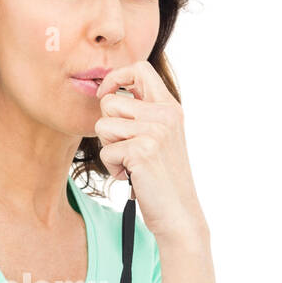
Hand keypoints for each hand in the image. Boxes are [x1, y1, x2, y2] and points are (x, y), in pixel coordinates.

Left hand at [95, 61, 207, 243]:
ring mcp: (155, 132)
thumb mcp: (160, 137)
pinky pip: (105, 151)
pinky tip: (131, 176)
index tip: (105, 95)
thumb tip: (108, 93)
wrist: (178, 214)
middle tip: (127, 150)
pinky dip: (112, 168)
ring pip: (103, 126)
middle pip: (110, 102)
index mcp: (170, 107)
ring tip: (130, 164)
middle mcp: (165, 115)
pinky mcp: (142, 151)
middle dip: (108, 128)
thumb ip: (143, 113)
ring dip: (109, 149)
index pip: (139, 68)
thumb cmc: (162, 179)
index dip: (115, 78)